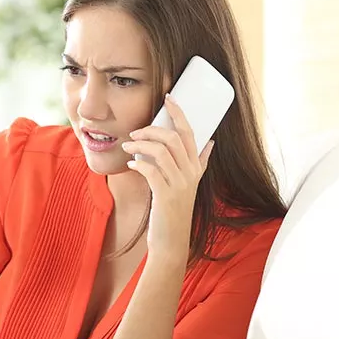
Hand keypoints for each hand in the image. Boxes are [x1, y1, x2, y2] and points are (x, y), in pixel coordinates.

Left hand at [121, 94, 213, 253]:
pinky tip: (131, 164)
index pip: (190, 133)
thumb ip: (200, 163)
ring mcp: (180, 185)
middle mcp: (191, 174)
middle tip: (135, 133)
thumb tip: (211, 143)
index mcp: (196, 167)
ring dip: (140, 145)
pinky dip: (138, 163)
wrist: (171, 241)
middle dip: (152, 130)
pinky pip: (151, 171)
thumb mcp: (191, 184)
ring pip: (162, 152)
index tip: (168, 97)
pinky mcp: (166, 196)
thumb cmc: (174, 210)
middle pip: (174, 138)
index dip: (179, 113)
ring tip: (128, 146)